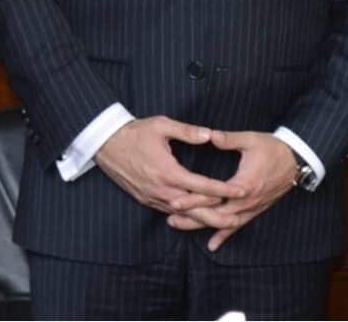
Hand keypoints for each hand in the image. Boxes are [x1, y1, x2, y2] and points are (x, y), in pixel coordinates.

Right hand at [94, 116, 238, 214]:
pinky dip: (186, 216)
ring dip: (202, 219)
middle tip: (238, 219)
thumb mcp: (162, 125)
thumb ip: (188, 131)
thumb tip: (209, 135)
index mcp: (168, 172)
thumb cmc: (136, 132)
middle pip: (194, 209)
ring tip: (223, 222)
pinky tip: (197, 217)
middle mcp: (160, 189)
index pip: (201, 185)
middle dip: (217, 215)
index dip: (223, 190)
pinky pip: (170, 211)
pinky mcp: (146, 199)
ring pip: (182, 214)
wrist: (106, 144)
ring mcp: (152, 197)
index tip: (241, 191)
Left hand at [166, 131, 298, 250]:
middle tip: (170, 217)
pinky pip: (238, 226)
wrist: (296, 160)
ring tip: (179, 226)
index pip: (214, 195)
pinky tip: (212, 246)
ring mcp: (251, 208)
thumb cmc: (273, 148)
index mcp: (243, 184)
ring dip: (200, 226)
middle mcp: (246, 201)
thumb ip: (228, 139)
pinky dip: (224, 236)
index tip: (175, 200)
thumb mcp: (251, 140)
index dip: (193, 198)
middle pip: (215, 213)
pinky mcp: (255, 210)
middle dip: (191, 216)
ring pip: (222, 223)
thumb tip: (208, 135)